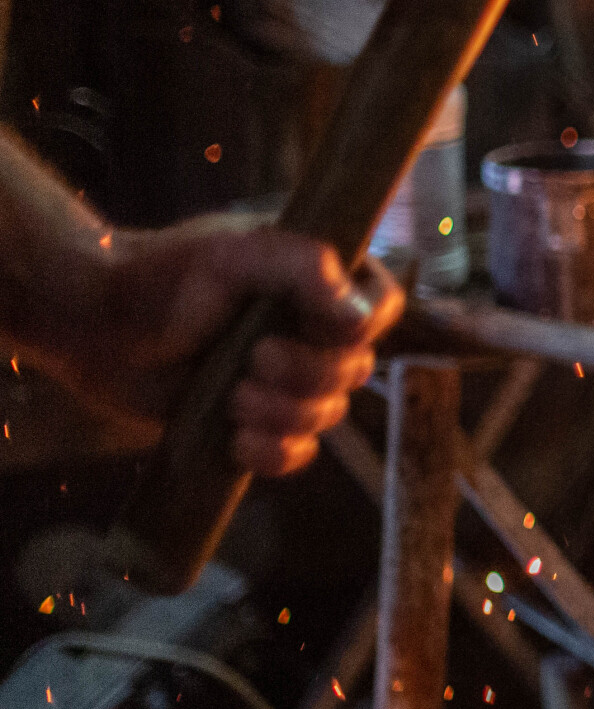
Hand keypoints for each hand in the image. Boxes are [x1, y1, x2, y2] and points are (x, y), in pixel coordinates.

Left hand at [52, 222, 403, 474]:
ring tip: (233, 396)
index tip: (323, 328)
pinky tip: (238, 440)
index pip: (383, 306)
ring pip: (327, 415)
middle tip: (255, 359)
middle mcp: (311, 331)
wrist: (95, 326)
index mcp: (319, 282)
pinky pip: (296, 454)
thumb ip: (302, 268)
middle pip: (357, 370)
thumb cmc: (161, 277)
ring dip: (282, 413)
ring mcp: (285, 380)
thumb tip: (360, 319)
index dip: (364, 327)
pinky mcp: (255, 422)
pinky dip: (274, 453)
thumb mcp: (233, 254)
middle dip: (307, 375)